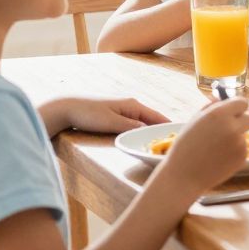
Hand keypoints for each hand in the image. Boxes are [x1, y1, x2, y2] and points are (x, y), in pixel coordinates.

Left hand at [43, 95, 169, 135]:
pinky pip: (135, 124)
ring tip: (162, 144)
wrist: (66, 108)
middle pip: (152, 120)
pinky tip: (143, 139)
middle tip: (174, 145)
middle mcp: (131, 105)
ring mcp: (123, 110)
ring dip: (152, 132)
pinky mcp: (116, 115)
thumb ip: (130, 127)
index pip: (157, 117)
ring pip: (143, 123)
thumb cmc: (87, 114)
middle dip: (163, 131)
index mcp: (133, 105)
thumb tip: (149, 133)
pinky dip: (142, 131)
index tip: (182, 135)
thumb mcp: (111, 123)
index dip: (170, 126)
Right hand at [157, 97, 248, 193]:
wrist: (183, 176)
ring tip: (216, 148)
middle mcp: (232, 126)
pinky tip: (219, 158)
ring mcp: (239, 143)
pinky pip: (242, 149)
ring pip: (244, 135)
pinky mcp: (243, 157)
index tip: (233, 111)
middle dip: (241, 121)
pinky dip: (234, 152)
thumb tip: (222, 98)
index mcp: (219, 114)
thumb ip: (211, 107)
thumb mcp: (195, 121)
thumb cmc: (185, 147)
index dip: (237, 107)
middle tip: (229, 128)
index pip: (242, 102)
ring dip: (235, 138)